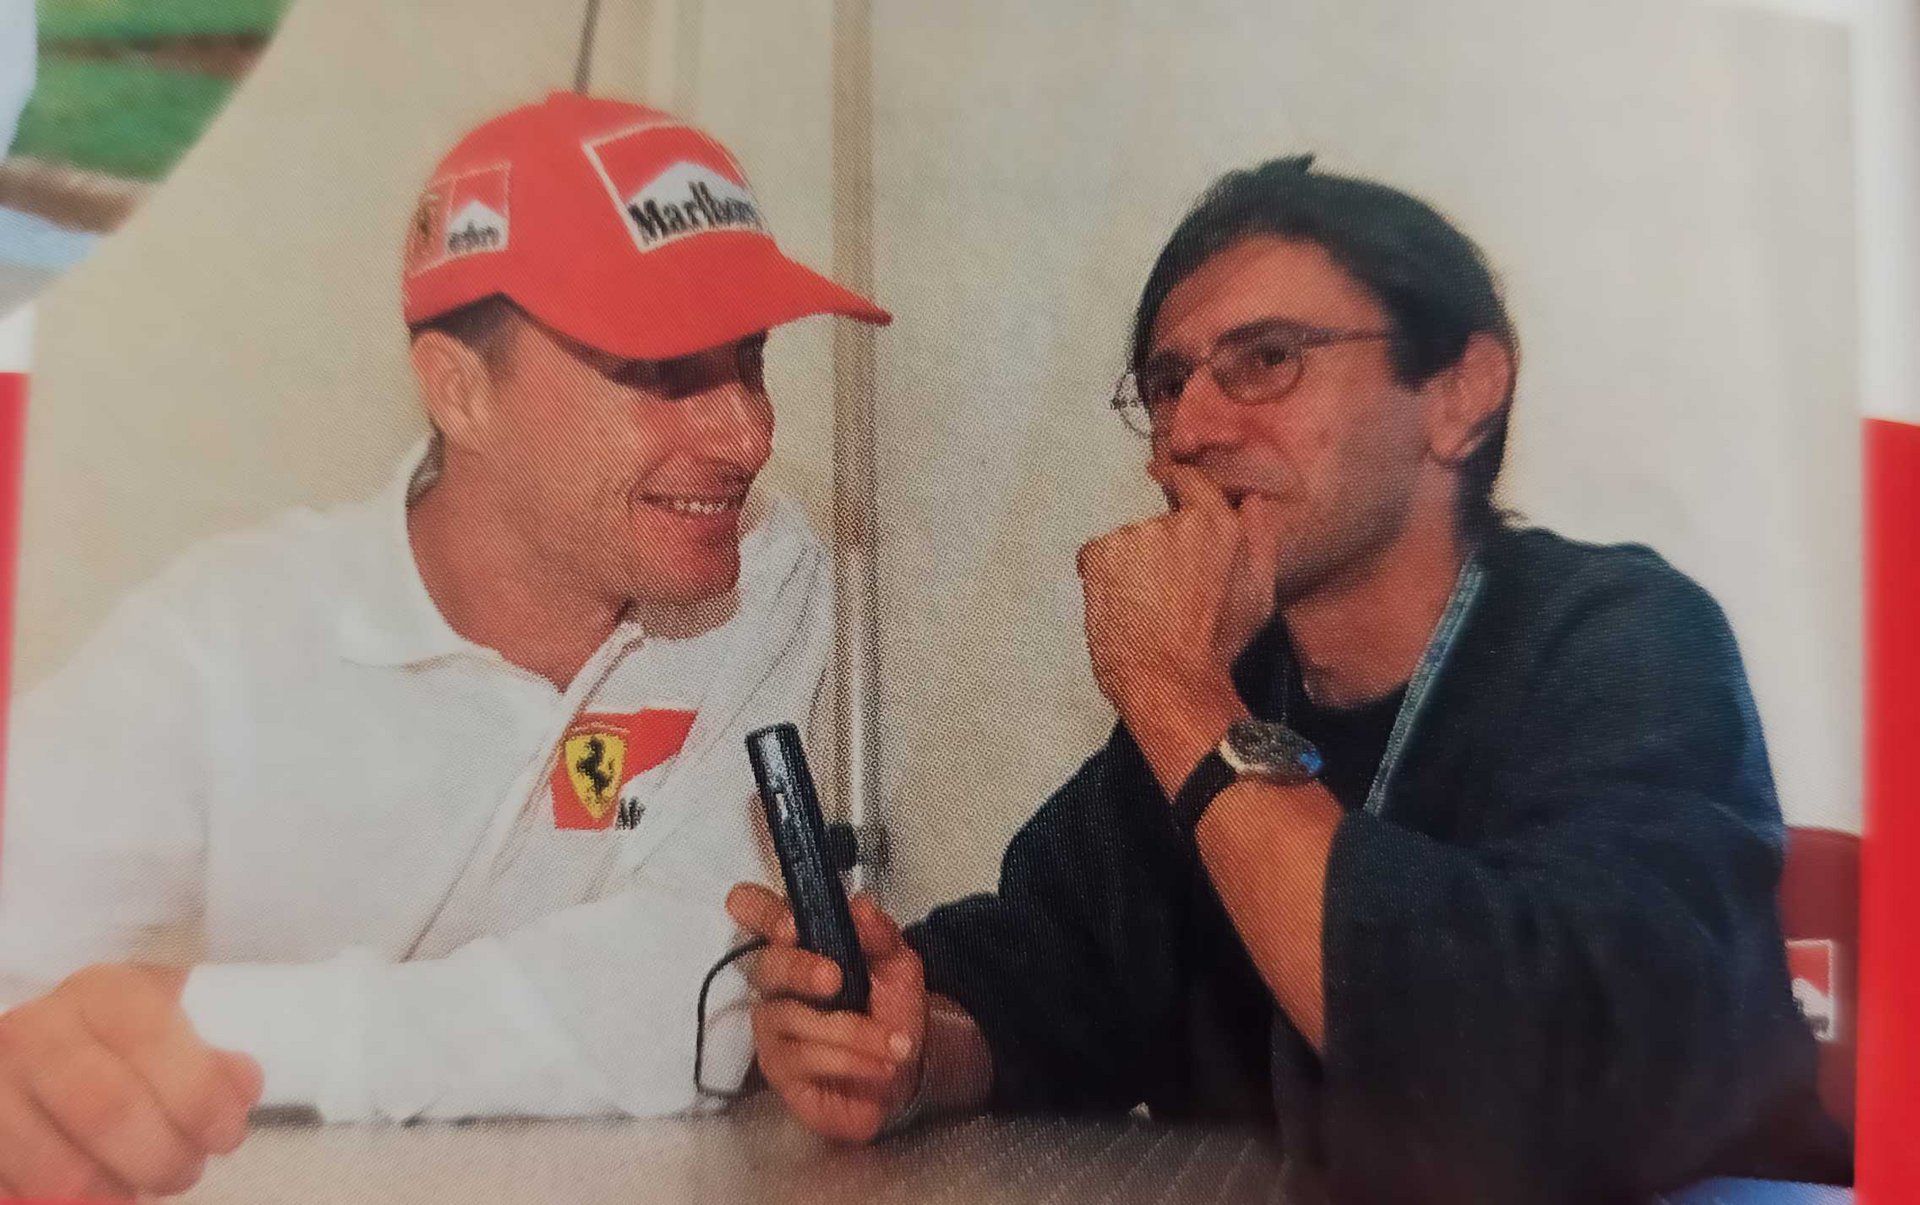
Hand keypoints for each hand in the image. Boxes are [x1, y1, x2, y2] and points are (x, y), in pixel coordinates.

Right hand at [0, 963, 262, 1199]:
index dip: (200, 1099)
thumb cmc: (128, 1045)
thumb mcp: (173, 1035)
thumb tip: (241, 1088)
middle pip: (109, 1110)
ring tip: (141, 1182)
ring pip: (63, 1169)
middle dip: (164, 1157)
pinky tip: (102, 1187)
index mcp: (103, 992)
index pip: (153, 1042)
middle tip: (185, 1171)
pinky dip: (77, 1202)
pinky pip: (28, 1190)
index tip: (226, 1136)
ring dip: (119, 1190)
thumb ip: (213, 1063)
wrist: (56, 1048)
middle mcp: (39, 1030)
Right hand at [726, 883, 924, 1142]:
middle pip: (764, 965)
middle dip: (798, 968)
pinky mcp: (778, 1070)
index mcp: (800, 943)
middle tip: (835, 979)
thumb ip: (880, 935)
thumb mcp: (899, 965)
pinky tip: (881, 1064)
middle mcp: (776, 982)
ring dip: (851, 1030)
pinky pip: (803, 1059)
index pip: (756, 911)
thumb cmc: (891, 1006)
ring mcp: (772, 1026)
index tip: (789, 926)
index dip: (759, 912)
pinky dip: (850, 1060)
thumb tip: (860, 906)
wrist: (908, 1069)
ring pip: (789, 1017)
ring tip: (895, 1045)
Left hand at [1076, 464, 1276, 783]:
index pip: (1192, 481)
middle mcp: (1173, 521)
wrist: (1170, 680)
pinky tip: (1123, 608)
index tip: (1166, 477)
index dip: (1178, 481)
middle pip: (1159, 523)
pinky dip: (1104, 578)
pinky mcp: (1100, 553)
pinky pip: (1098, 558)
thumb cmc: (1216, 646)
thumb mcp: (1259, 594)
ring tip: (1146, 608)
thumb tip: (1251, 501)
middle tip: (1166, 594)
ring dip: (1132, 567)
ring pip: (1128, 543)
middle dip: (1160, 550)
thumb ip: (1260, 539)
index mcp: (1217, 524)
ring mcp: (1133, 535)